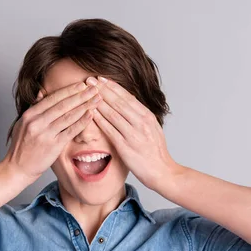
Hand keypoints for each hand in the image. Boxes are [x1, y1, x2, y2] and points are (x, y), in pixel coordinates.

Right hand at [3, 80, 101, 181]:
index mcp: (30, 114)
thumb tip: (41, 93)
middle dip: (80, 95)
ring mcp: (45, 134)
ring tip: (97, 99)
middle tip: (94, 88)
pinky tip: (91, 115)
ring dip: (85, 106)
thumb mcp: (22, 124)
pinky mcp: (53, 146)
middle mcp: (37, 122)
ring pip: (68, 116)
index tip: (82, 84)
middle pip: (63, 104)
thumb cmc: (21, 147)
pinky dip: (82, 122)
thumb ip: (33, 108)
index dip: (69, 90)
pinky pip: (70, 131)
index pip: (52, 98)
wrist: (17, 168)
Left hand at [88, 76, 180, 190]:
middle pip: (119, 102)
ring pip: (113, 113)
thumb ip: (140, 116)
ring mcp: (134, 134)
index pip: (128, 97)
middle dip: (103, 89)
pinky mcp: (126, 147)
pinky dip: (99, 119)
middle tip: (90, 79)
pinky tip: (90, 112)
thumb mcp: (152, 129)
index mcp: (148, 117)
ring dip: (98, 101)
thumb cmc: (156, 152)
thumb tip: (128, 102)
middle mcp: (141, 123)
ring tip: (87, 92)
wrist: (162, 172)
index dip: (113, 87)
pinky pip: (110, 130)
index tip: (102, 78)